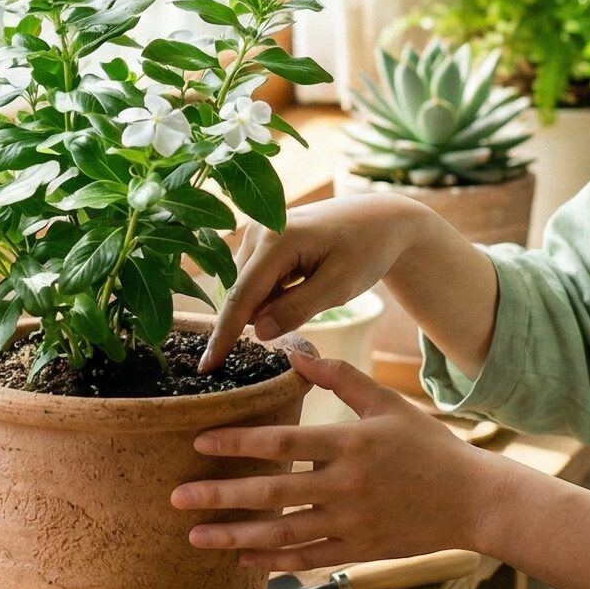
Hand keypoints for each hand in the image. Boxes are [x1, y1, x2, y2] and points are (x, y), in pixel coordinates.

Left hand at [172, 345, 502, 570]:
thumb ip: (340, 377)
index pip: (283, 442)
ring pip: (282, 533)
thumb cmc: (428, 446)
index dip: (238, 442)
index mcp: (351, 444)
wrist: (472, 500)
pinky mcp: (359, 550)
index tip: (200, 442)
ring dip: (234, 535)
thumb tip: (295, 352)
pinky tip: (241, 557)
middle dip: (220, 495)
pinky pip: (308, 559)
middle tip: (176, 495)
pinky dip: (272, 560)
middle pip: (272, 492)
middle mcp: (347, 486)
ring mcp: (352, 522)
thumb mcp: (387, 404)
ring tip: (195, 535)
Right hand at [199, 196, 420, 370]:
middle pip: (243, 294)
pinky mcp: (262, 238)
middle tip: (313, 301)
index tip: (207, 367)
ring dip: (272, 303)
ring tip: (314, 286)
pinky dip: (276, 292)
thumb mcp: (338, 286)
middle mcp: (258, 230)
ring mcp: (258, 232)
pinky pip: (257, 279)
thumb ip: (297, 309)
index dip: (225, 335)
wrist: (382, 221)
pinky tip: (306, 280)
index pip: (242, 296)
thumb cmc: (366, 250)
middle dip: (266, 313)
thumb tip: (259, 332)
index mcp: (277, 238)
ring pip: (249, 289)